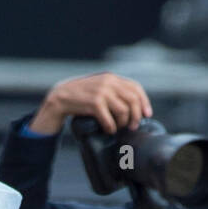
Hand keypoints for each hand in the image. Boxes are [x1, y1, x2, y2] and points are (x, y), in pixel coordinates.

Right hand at [29, 72, 152, 135]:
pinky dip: (111, 127)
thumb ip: (113, 92)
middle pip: (133, 100)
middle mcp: (108, 82)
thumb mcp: (99, 88)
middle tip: (132, 127)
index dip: (144, 102)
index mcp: (111, 77)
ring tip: (117, 128)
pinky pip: (109, 119)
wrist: (60, 97)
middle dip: (136, 116)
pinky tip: (108, 130)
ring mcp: (101, 91)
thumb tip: (132, 106)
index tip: (147, 115)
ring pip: (123, 110)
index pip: (135, 87)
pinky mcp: (94, 103)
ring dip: (122, 123)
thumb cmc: (81, 97)